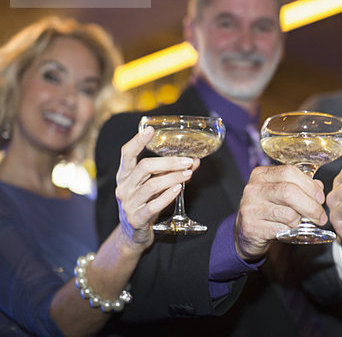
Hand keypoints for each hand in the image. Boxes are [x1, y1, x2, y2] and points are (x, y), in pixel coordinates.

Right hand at [115, 126, 197, 249]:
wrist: (133, 234)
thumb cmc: (145, 203)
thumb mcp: (154, 185)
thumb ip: (170, 172)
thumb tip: (194, 161)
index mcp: (125, 175)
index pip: (126, 153)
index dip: (137, 140)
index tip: (150, 129)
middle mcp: (123, 187)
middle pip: (144, 167)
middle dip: (168, 162)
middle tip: (188, 160)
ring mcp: (128, 204)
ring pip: (151, 185)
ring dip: (172, 177)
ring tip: (188, 174)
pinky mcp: (136, 218)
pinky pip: (153, 205)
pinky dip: (167, 196)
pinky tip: (178, 189)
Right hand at [234, 165, 326, 260]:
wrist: (245, 234)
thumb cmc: (267, 210)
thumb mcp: (280, 193)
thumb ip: (299, 186)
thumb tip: (318, 186)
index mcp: (261, 174)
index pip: (289, 172)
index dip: (309, 185)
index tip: (320, 198)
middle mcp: (254, 188)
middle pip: (289, 192)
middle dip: (311, 206)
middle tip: (320, 216)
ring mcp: (251, 208)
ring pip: (288, 213)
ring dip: (301, 220)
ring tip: (302, 223)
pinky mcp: (251, 227)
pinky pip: (281, 229)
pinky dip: (291, 231)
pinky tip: (289, 230)